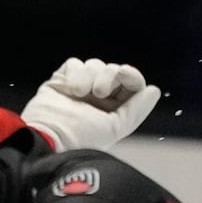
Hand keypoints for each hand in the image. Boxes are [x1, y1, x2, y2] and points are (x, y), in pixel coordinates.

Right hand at [19, 57, 161, 151]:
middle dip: (108, 77)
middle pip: (113, 70)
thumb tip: (153, 90)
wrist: (48, 136)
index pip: (130, 84)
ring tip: (80, 93)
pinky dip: (75, 73)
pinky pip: (75, 64)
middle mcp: (96, 98)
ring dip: (91, 76)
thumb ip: (136, 109)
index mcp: (111, 110)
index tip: (125, 74)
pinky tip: (70, 88)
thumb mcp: (115, 127)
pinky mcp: (60, 80)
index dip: (131, 76)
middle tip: (99, 92)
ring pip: (95, 65)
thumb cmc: (80, 138)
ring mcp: (78, 88)